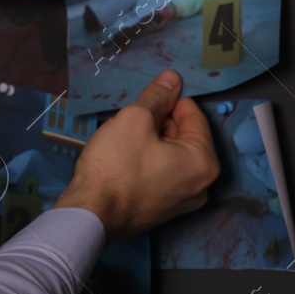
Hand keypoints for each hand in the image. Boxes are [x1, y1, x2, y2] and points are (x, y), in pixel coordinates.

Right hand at [55, 70, 219, 242]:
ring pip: (170, 155)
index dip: (167, 100)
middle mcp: (202, 186)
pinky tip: (123, 161)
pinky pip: (161, 174)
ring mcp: (183, 203)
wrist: (90, 215)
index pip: (192, 114)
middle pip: (183, 136)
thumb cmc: (115, 166)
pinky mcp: (163, 211)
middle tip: (129, 123)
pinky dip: (146, 162)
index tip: (144, 99)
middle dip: (158, 123)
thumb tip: (173, 78)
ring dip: (150, 142)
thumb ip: (157, 96)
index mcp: (204, 162)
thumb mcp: (134, 119)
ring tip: (123, 142)